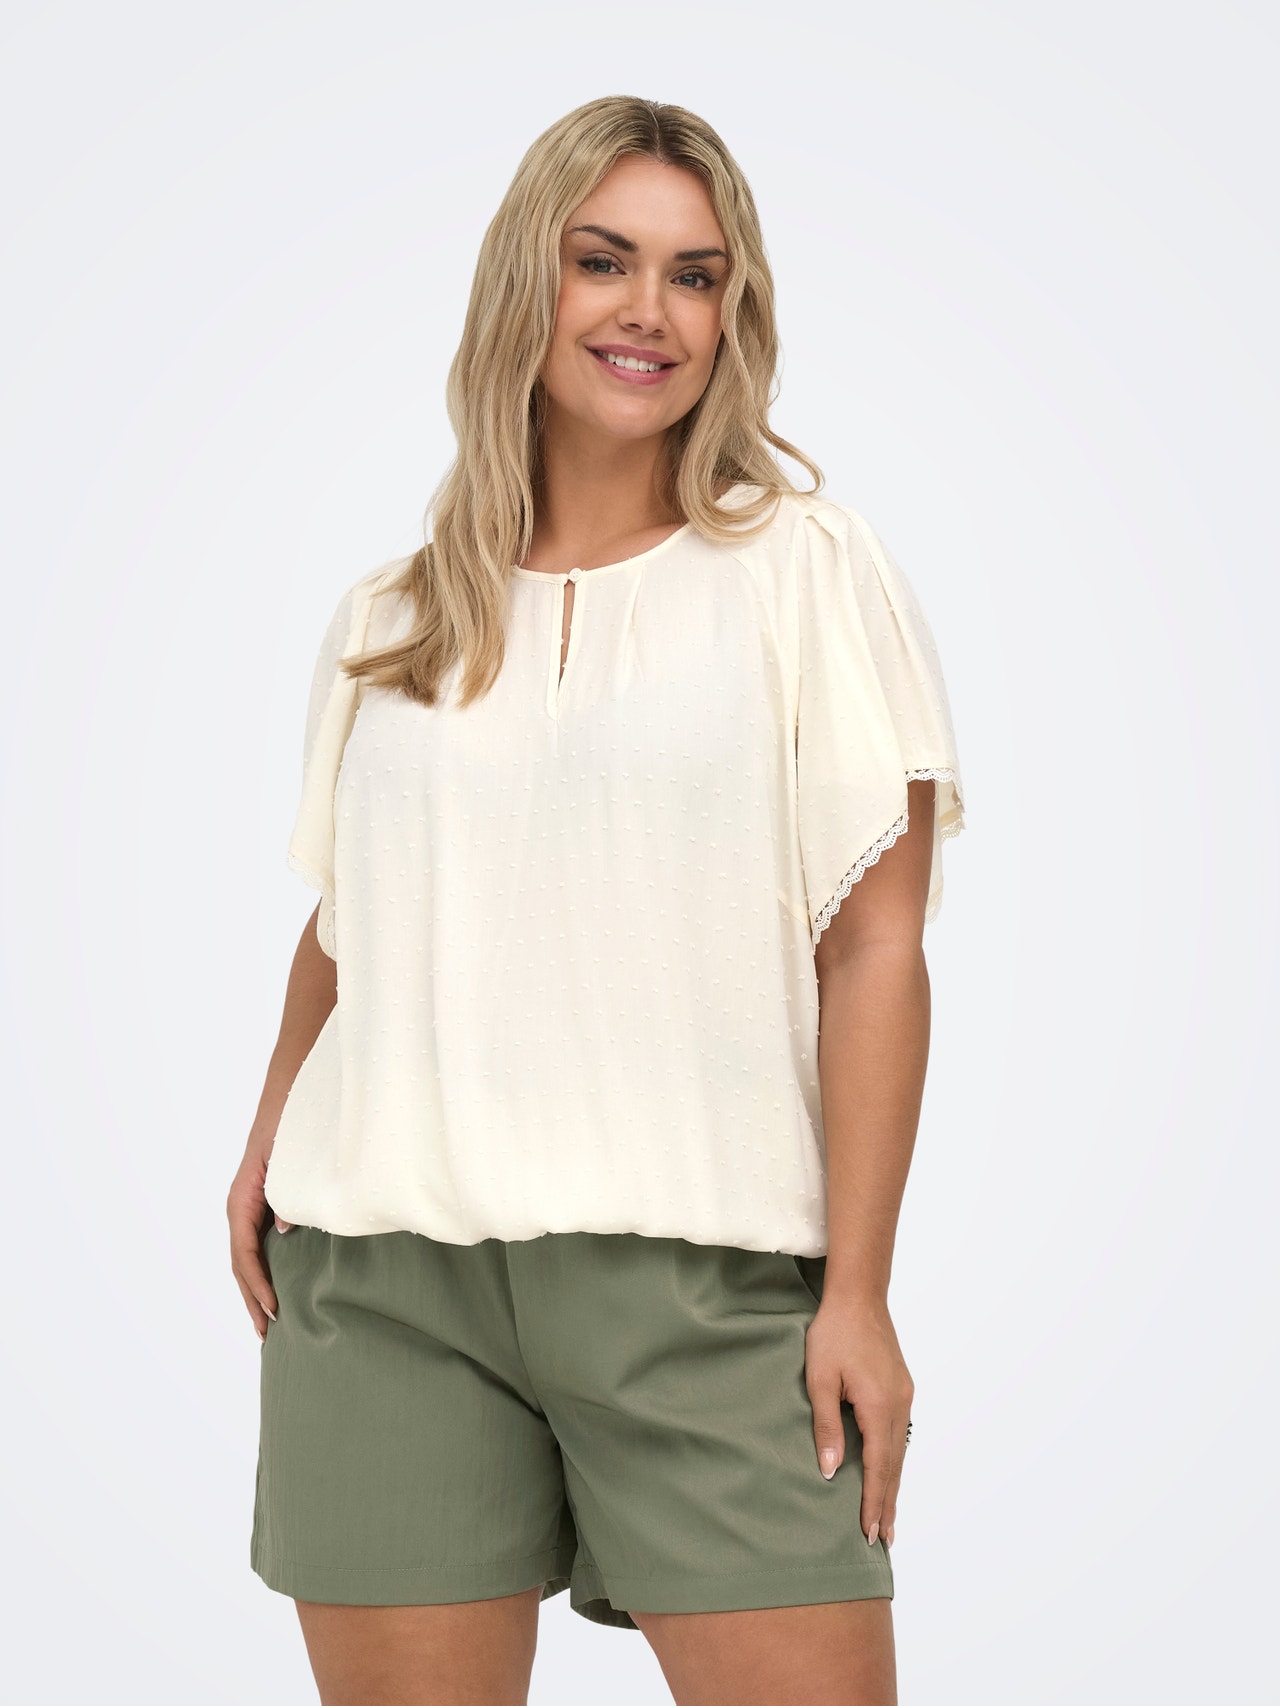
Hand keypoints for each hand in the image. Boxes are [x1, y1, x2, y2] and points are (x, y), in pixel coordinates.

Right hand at [226, 1127, 293, 1342]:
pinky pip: (255, 1245)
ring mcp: (248, 1207)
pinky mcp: (261, 1206)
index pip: (244, 1251)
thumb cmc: (288, 1124)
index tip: (273, 1308)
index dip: (256, 1283)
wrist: (289, 1094)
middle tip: (266, 1333)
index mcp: (242, 1199)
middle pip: (240, 1262)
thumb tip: (285, 1231)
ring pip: (245, 1257)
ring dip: (253, 1290)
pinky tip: (271, 1288)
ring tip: (265, 1323)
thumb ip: (285, 1196)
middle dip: (251, 1298)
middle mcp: (240, 1206)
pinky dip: (260, 1270)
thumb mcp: (288, 1160)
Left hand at [804, 1292, 912, 1548]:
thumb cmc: (833, 1333)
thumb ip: (826, 1426)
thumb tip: (831, 1470)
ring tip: (888, 1518)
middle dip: (888, 1504)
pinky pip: (899, 1434)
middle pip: (895, 1465)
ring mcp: (904, 1397)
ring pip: (900, 1451)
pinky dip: (894, 1460)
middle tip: (884, 1540)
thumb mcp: (820, 1379)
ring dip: (893, 1485)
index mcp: (879, 1406)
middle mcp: (899, 1405)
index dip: (873, 1502)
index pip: (878, 1467)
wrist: (859, 1297)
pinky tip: (888, 1472)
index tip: (870, 1533)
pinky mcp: (901, 1388)